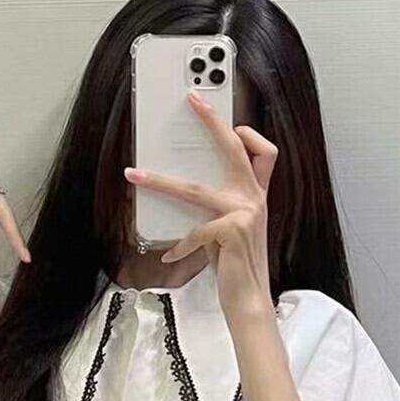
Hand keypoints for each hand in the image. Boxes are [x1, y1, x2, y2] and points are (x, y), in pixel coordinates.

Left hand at [123, 90, 277, 318]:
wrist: (250, 301)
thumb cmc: (236, 267)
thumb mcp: (229, 231)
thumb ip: (218, 209)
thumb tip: (183, 192)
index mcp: (256, 196)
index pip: (263, 153)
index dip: (249, 133)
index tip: (229, 120)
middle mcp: (254, 199)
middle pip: (234, 148)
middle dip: (212, 120)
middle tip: (193, 99)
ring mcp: (244, 213)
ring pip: (195, 189)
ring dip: (160, 181)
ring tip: (136, 175)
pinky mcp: (231, 231)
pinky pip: (195, 230)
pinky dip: (180, 245)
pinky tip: (170, 257)